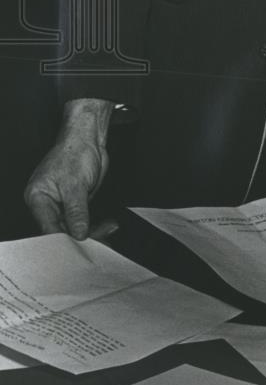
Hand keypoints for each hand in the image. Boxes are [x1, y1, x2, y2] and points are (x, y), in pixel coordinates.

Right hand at [24, 99, 117, 240]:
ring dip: (92, 230)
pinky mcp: (75, 202)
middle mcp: (47, 203)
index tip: (80, 248)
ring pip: (74, 227)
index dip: (64, 240)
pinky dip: (95, 223)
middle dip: (81, 236)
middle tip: (99, 242)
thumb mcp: (76, 184)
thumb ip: (77, 212)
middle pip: (61, 230)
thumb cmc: (75, 151)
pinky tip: (107, 225)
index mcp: (38, 198)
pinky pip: (83, 219)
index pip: (48, 228)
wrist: (88, 137)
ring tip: (108, 229)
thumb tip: (78, 234)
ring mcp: (62, 203)